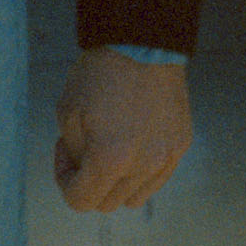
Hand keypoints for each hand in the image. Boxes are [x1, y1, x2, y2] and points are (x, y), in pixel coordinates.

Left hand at [54, 49, 193, 212]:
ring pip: (135, 197)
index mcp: (110, 159)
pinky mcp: (181, 145)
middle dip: (89, 182)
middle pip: (107, 203)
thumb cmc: (99, 73)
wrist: (143, 42)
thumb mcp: (67, 113)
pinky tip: (133, 141)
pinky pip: (158, 177)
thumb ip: (75, 154)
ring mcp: (166, 157)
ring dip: (116, 182)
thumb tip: (85, 171)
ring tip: (111, 149)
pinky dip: (141, 171)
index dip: (64, 182)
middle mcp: (143, 165)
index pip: (81, 201)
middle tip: (84, 149)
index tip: (64, 154)